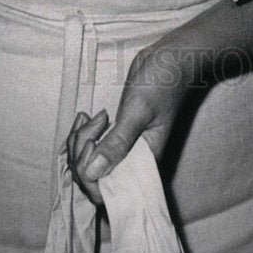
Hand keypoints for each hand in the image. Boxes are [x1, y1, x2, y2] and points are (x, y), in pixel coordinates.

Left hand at [67, 40, 195, 203]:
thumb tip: (93, 173)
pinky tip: (86, 117)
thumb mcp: (140, 110)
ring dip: (80, 140)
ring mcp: (122, 148)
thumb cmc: (163, 83)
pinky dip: (82, 134)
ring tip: (90, 117)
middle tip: (93, 123)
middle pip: (91, 179)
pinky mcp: (115, 135)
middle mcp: (131, 162)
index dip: (90, 176)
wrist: (172, 59)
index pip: (107, 193)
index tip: (93, 144)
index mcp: (143, 163)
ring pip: (86, 162)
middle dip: (82, 153)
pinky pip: (89, 147)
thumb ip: (118, 142)